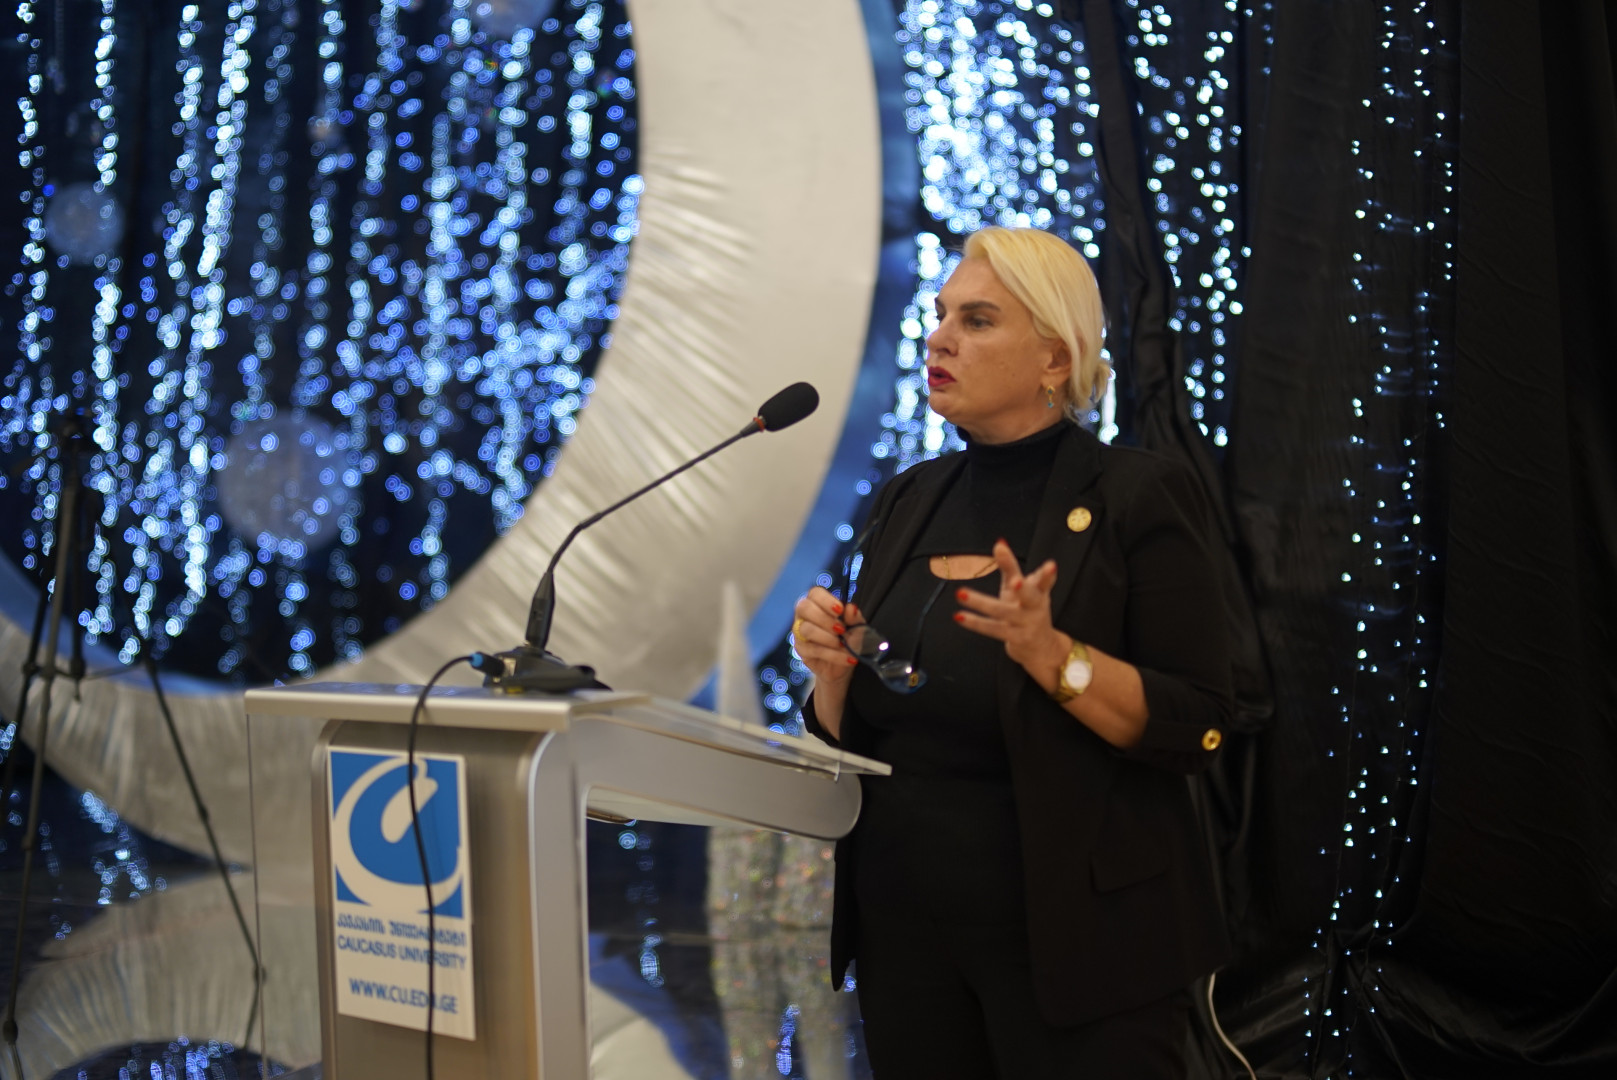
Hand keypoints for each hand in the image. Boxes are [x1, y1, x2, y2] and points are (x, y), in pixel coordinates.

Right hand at [792, 586, 859, 688]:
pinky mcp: (801, 650)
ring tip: (844, 645)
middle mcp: (805, 615)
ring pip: (806, 629)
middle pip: (804, 607)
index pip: (815, 593)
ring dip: (828, 638)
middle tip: (841, 629)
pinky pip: (814, 650)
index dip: (826, 600)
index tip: (840, 610)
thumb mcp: (858, 627)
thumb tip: (851, 608)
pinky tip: (847, 658)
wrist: (845, 663)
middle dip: (823, 618)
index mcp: (818, 603)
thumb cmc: (850, 639)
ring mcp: (800, 632)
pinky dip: (834, 655)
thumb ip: (855, 617)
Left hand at [952, 540, 1067, 686]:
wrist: (1041, 648)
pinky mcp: (1014, 638)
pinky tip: (959, 615)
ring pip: (1002, 612)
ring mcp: (1025, 624)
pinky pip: (992, 629)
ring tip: (961, 593)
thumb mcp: (1022, 588)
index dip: (1047, 574)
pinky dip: (975, 623)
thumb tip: (1000, 543)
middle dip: (1024, 589)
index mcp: (1039, 592)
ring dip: (981, 602)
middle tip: (1016, 581)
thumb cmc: (1028, 611)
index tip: (1050, 565)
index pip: (1044, 580)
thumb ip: (1010, 567)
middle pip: (1030, 596)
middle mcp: (1035, 607)